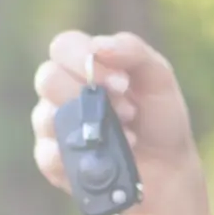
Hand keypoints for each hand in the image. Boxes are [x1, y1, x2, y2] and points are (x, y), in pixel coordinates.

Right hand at [30, 31, 200, 207]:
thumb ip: (133, 51)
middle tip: (127, 112)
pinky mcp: (52, 161)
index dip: (85, 60)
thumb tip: (98, 46)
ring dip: (91, 127)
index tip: (121, 82)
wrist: (167, 168)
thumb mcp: (159, 78)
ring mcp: (53, 126)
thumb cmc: (159, 117)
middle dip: (89, 95)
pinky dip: (80, 156)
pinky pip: (48, 155)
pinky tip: (106, 159)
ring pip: (45, 116)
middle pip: (47, 78)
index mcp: (83, 64)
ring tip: (127, 139)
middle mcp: (61, 91)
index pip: (63, 47)